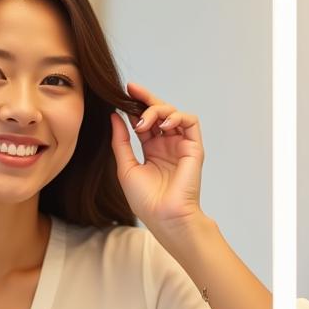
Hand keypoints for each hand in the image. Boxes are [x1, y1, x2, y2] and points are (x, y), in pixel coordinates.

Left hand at [110, 81, 204, 233]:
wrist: (165, 217)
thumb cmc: (146, 201)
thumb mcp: (126, 167)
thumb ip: (121, 140)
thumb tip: (115, 116)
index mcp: (152, 151)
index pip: (144, 122)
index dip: (136, 106)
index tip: (123, 93)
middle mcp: (167, 146)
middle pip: (159, 113)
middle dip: (146, 99)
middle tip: (131, 91)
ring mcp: (181, 146)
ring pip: (173, 114)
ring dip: (157, 111)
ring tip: (144, 123)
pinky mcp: (194, 148)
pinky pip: (190, 122)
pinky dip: (177, 116)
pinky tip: (163, 124)